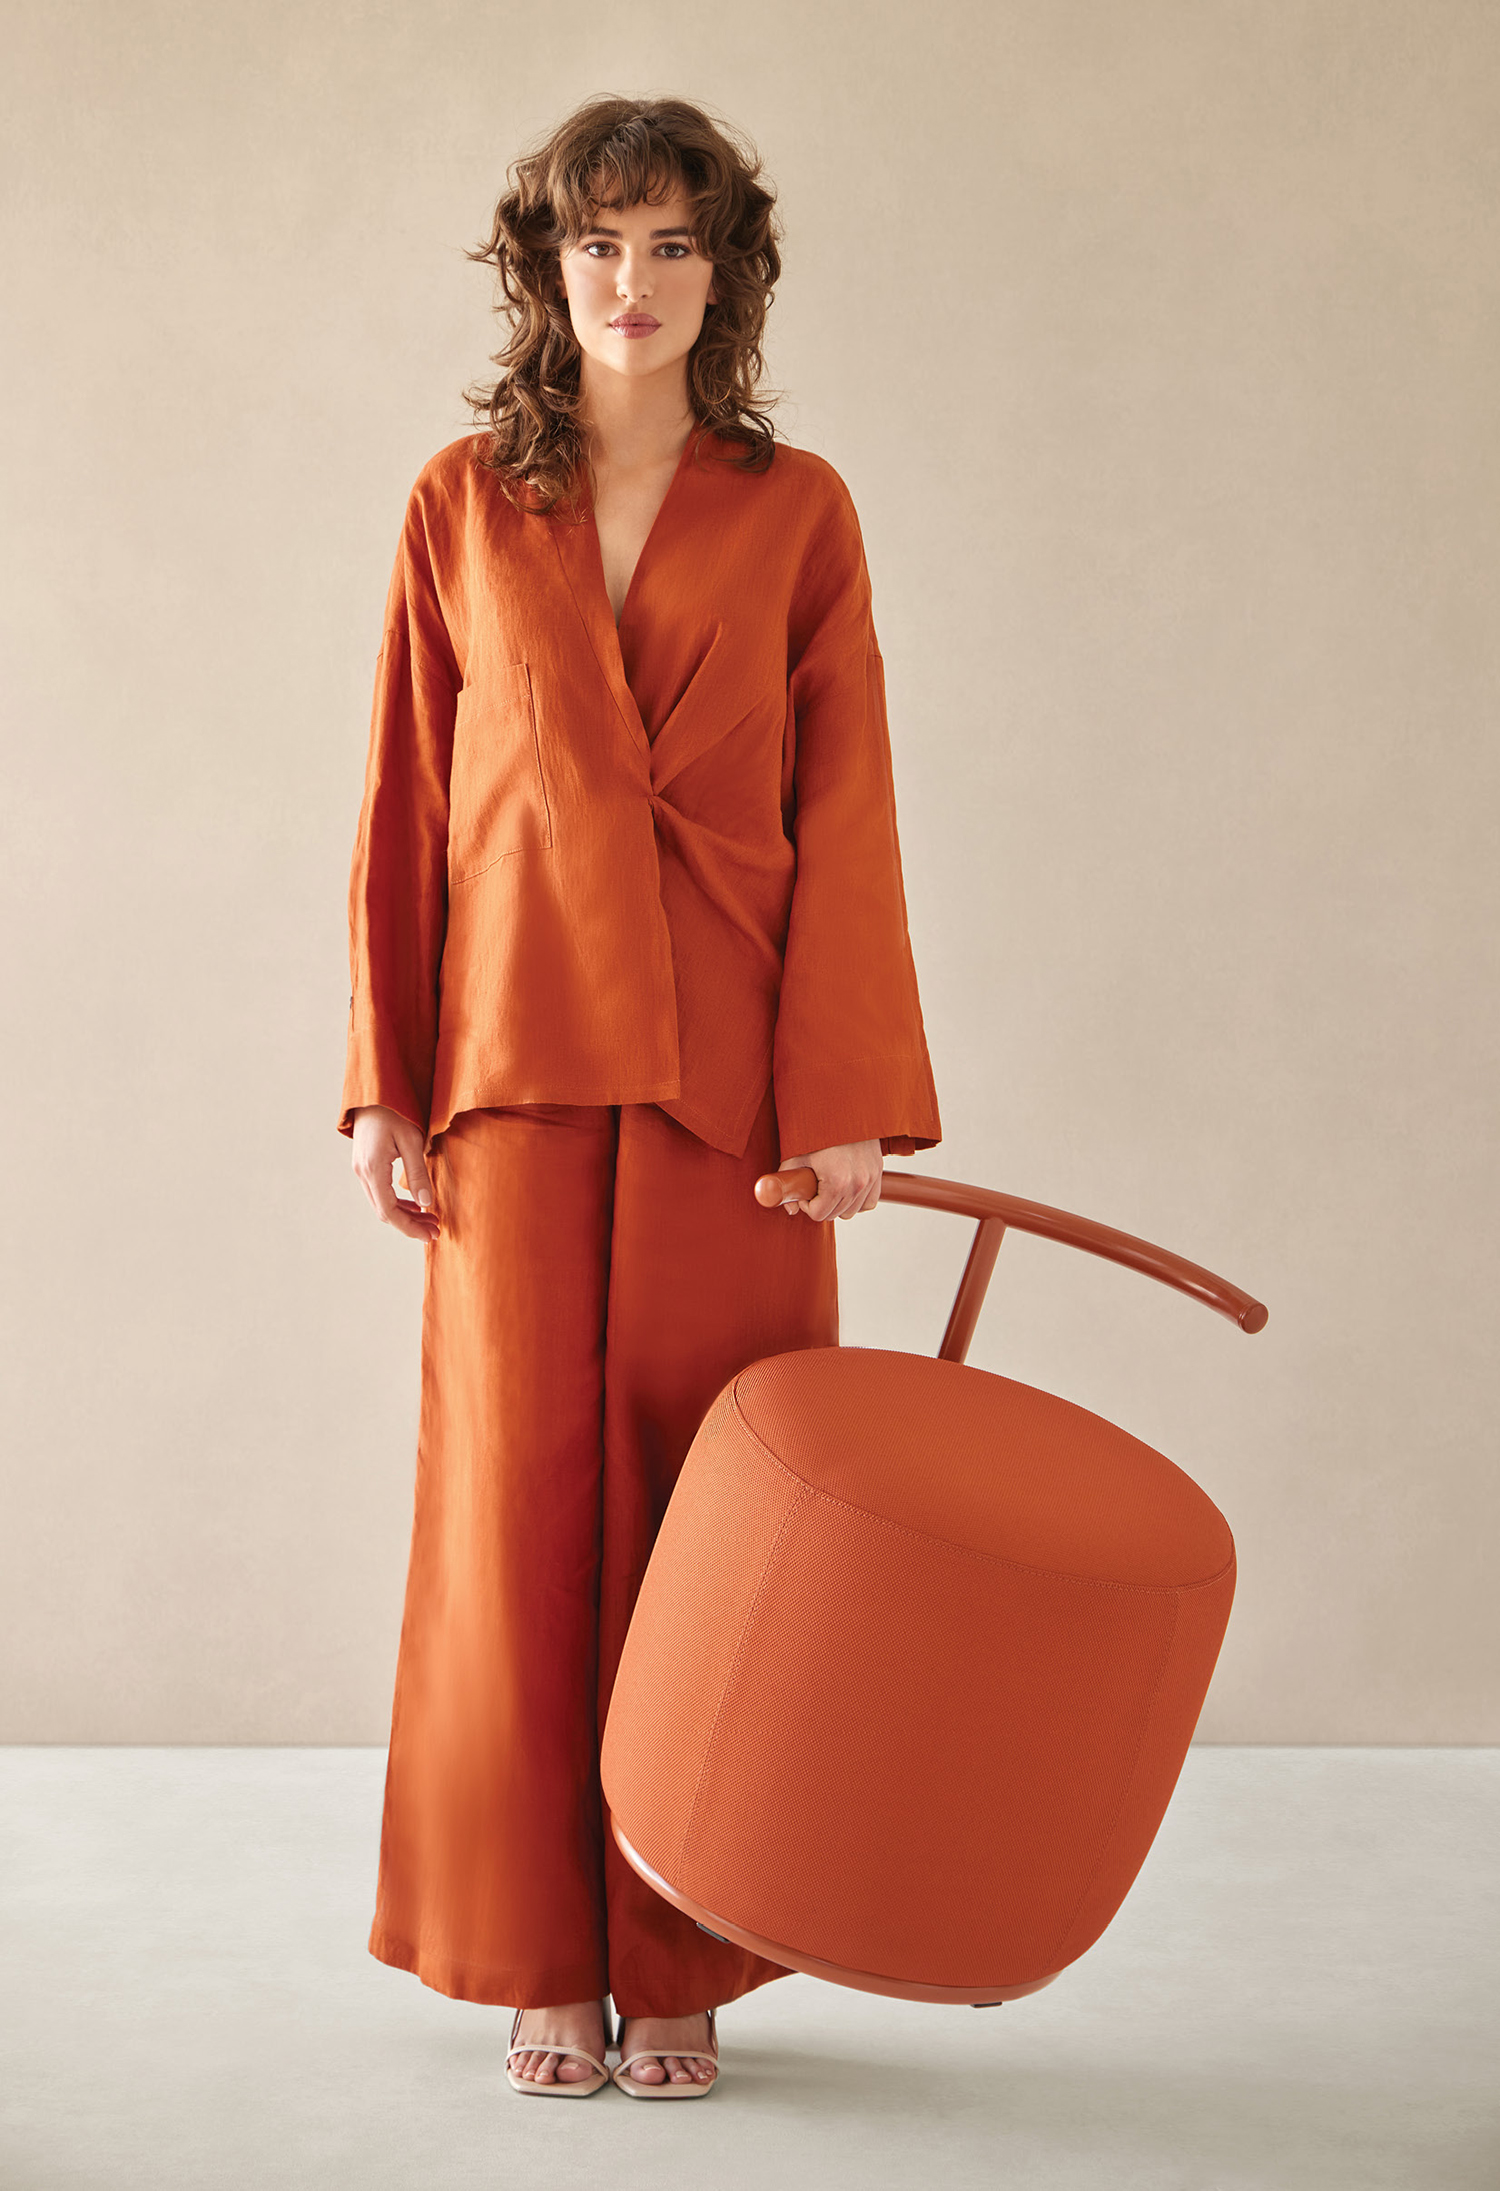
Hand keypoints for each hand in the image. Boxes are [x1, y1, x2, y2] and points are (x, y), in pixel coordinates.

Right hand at [349, 1106, 441, 1243]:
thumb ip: (418, 1173)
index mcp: (373, 1168)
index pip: (389, 1211)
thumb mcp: (412, 1140)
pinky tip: (415, 1205)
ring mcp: (360, 1169)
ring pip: (381, 1204)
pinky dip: (397, 1203)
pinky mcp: (364, 1165)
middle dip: (409, 1225)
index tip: (431, 1235)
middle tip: (434, 1231)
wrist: (375, 1092)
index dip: (410, 1227)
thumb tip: (426, 1204)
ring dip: (404, 1215)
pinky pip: (379, 1193)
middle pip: (384, 1212)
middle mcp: (362, 1172)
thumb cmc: (396, 1111)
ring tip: (429, 1220)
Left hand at [773, 1139, 882, 1220]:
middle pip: (835, 1214)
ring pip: (852, 1211)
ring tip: (828, 1184)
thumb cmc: (817, 1129)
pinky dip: (857, 1200)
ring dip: (838, 1203)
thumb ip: (787, 1182)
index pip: (819, 1214)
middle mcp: (858, 1183)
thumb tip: (790, 1209)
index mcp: (838, 1182)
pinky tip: (845, 1188)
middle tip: (814, 1184)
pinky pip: (869, 1202)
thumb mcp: (795, 1153)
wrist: (844, 1107)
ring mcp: (871, 1178)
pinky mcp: (878, 1172)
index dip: (807, 1205)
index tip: (804, 1189)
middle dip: (821, 1204)